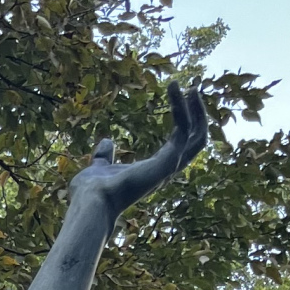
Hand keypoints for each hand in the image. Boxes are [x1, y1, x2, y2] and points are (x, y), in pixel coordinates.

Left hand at [68, 81, 208, 219]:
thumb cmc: (93, 191)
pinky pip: (182, 130)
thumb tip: (106, 142)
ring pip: (197, 137)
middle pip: (197, 142)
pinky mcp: (166, 162)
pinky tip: (172, 90)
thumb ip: (105, 156)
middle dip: (198, 117)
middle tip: (192, 91)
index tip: (180, 101)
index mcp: (154, 170)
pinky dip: (180, 109)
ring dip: (196, 111)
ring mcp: (168, 167)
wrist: (90, 201)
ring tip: (190, 88)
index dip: (184, 125)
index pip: (180, 146)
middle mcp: (166, 170)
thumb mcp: (100, 166)